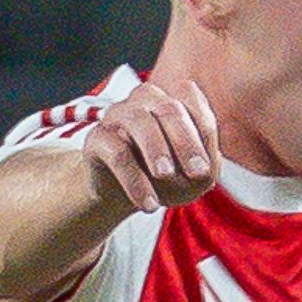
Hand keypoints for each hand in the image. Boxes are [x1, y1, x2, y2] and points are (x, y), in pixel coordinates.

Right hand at [73, 76, 219, 214]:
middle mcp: (144, 101)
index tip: (204, 170)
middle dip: (185, 142)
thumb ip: (204, 168)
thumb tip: (201, 169)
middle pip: (168, 108)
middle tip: (197, 174)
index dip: (202, 130)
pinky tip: (148, 204)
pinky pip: (117, 152)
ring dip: (156, 150)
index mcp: (171, 101)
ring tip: (166, 177)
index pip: (189, 97)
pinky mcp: (97, 139)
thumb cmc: (165, 179)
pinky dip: (134, 180)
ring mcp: (118, 115)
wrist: (124, 194)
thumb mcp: (192, 178)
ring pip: (139, 120)